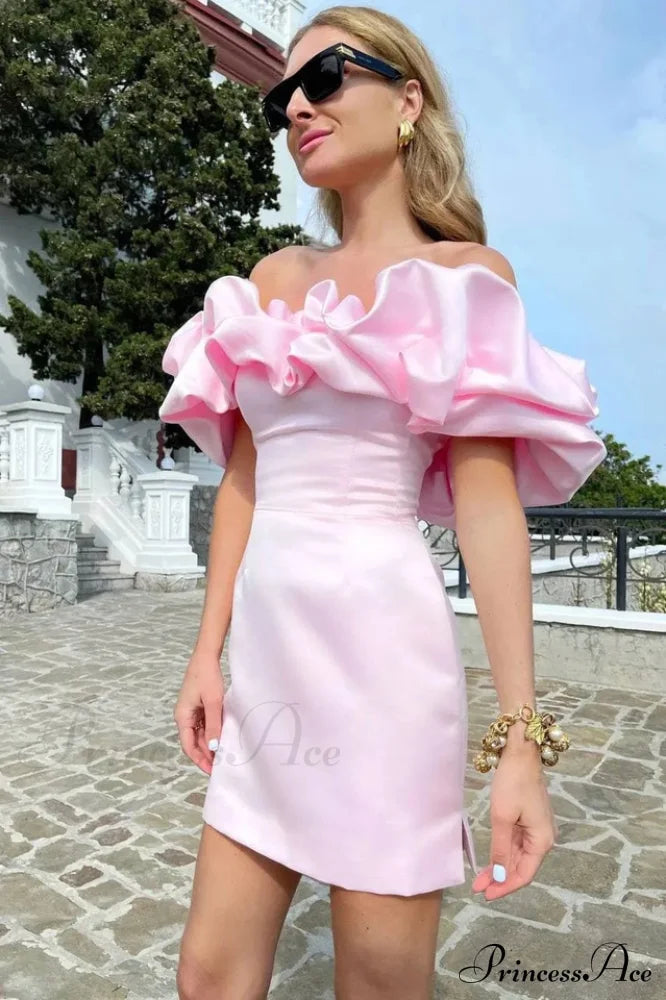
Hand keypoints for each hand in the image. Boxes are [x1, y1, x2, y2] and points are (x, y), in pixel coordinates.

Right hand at [173, 644, 224, 774]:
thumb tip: (213, 747)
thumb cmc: (207, 676)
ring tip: (224, 755)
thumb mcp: (213, 702)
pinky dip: (212, 733)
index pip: (188, 746)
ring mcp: (191, 711)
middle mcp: (184, 716)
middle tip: (221, 766)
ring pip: (200, 734)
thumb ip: (213, 725)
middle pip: (193, 742)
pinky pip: (204, 725)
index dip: (199, 759)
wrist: (207, 655)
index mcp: (182, 716)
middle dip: (206, 754)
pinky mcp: (199, 706)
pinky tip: (223, 738)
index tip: (212, 770)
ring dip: (210, 744)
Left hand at [471, 738, 557, 899]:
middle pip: (521, 867)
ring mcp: (536, 829)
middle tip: (478, 888)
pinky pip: (516, 844)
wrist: (521, 754)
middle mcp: (543, 838)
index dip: (506, 887)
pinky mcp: (528, 821)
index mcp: (541, 840)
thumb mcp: (502, 818)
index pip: (524, 874)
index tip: (487, 894)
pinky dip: (503, 853)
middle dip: (500, 879)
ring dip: (500, 868)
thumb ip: (501, 849)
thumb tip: (501, 876)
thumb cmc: (513, 783)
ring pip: (518, 857)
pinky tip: (491, 861)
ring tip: (480, 878)